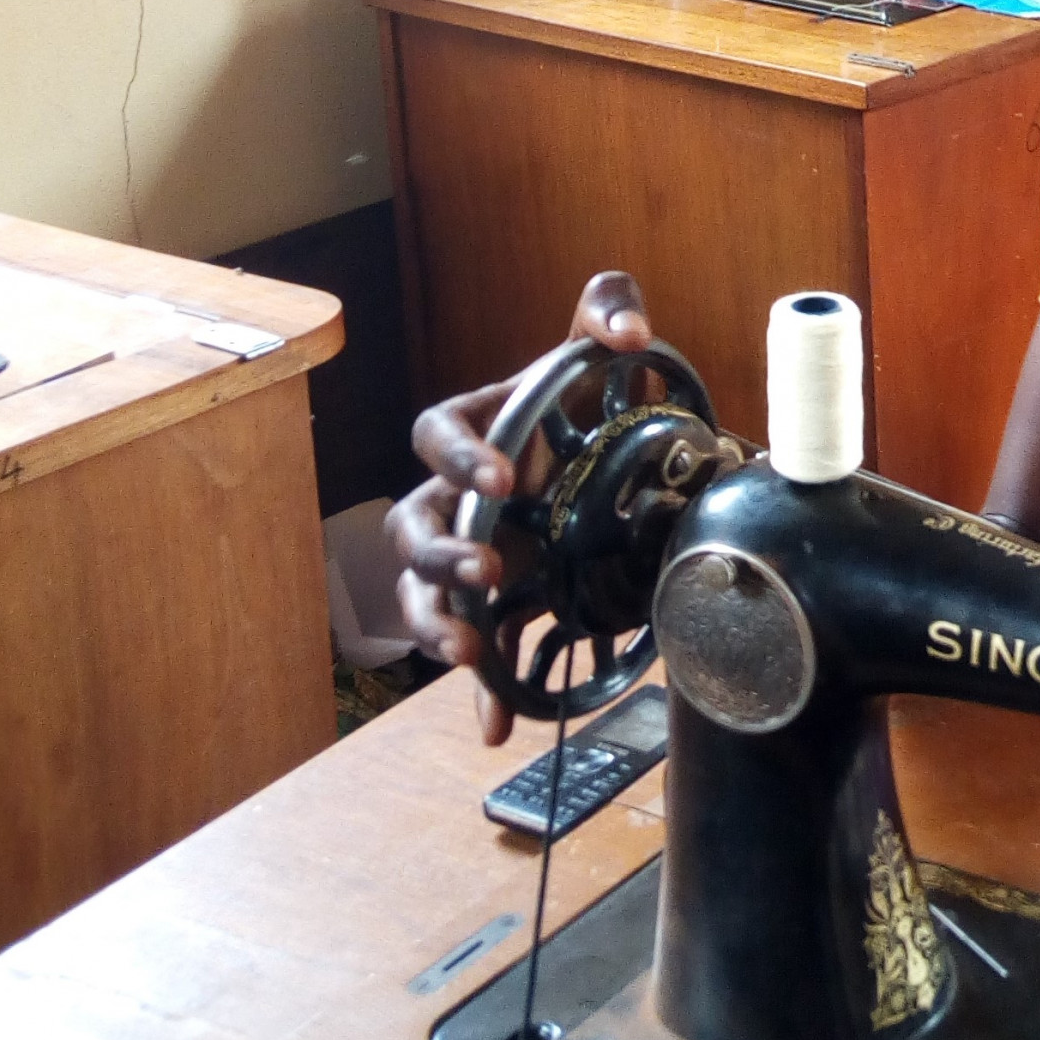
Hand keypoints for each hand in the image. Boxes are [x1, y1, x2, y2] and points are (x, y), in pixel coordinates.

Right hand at [385, 272, 654, 743]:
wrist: (610, 466)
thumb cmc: (583, 406)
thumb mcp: (597, 353)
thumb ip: (608, 311)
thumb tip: (626, 328)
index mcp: (473, 432)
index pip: (436, 435)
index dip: (459, 457)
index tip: (502, 478)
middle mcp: (455, 498)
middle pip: (412, 527)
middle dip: (439, 553)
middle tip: (486, 569)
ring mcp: (468, 556)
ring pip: (422, 595)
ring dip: (437, 624)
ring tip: (468, 650)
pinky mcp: (495, 605)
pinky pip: (476, 650)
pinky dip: (483, 691)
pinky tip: (498, 727)